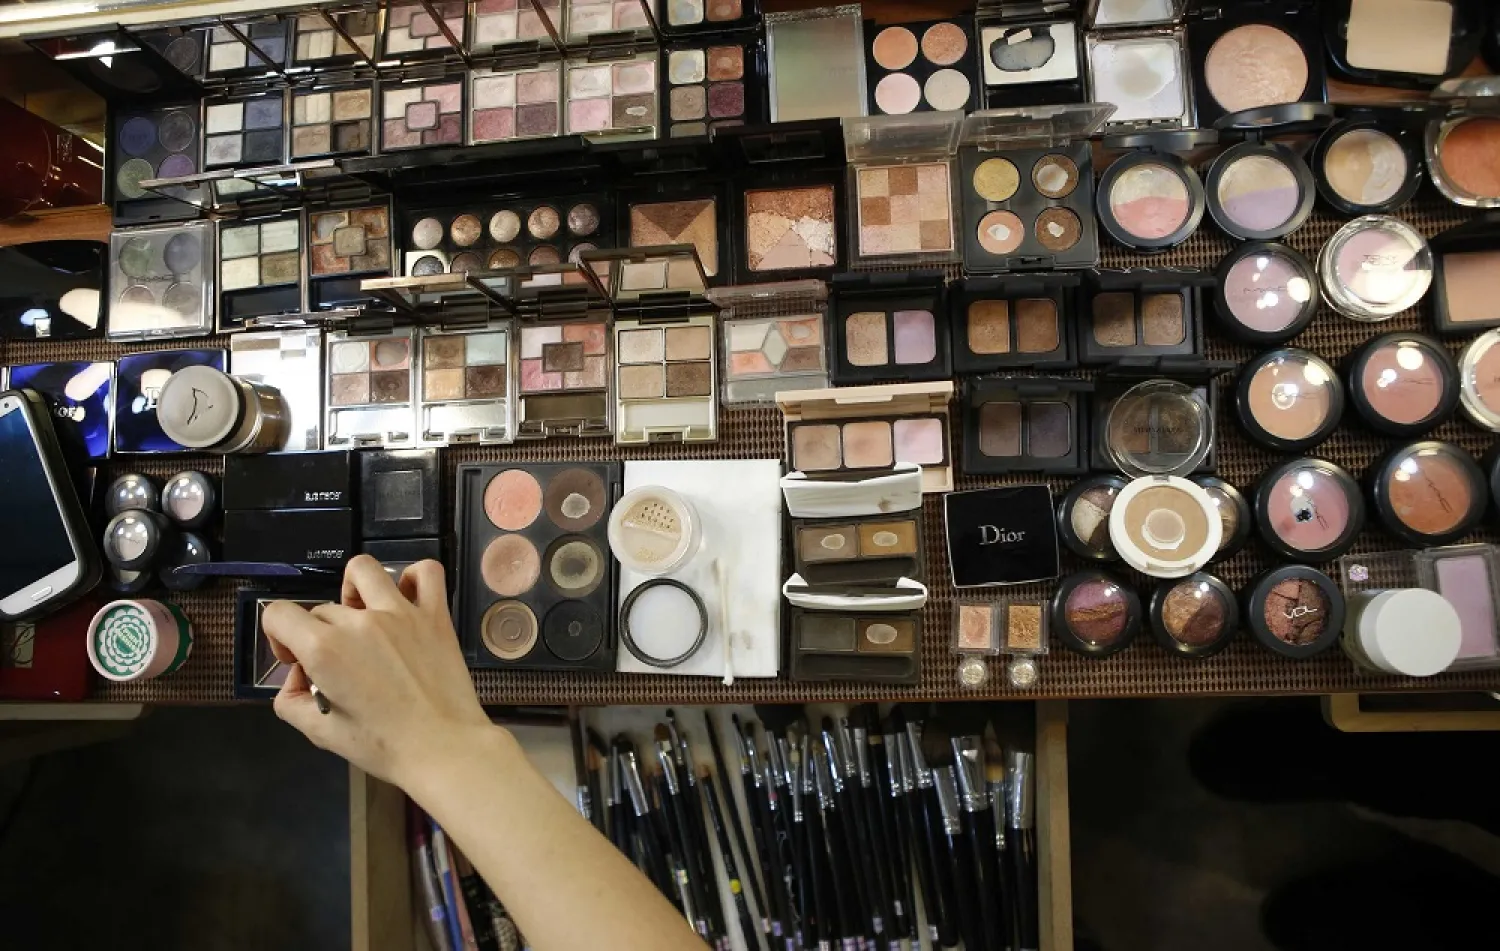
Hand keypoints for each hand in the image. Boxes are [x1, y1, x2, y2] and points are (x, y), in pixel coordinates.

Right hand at [262, 555, 492, 786]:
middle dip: (319, 635)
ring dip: (353, 591)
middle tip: (340, 669)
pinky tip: (405, 602)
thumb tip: (296, 677)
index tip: (298, 663)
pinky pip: (425, 572)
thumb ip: (291, 702)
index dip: (279, 638)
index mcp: (325, 649)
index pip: (278, 614)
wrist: (444, 749)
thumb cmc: (383, 747)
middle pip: (322, 609)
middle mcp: (359, 622)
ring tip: (362, 619)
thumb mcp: (321, 734)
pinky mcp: (435, 614)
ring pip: (362, 570)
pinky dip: (412, 578)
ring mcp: (401, 612)